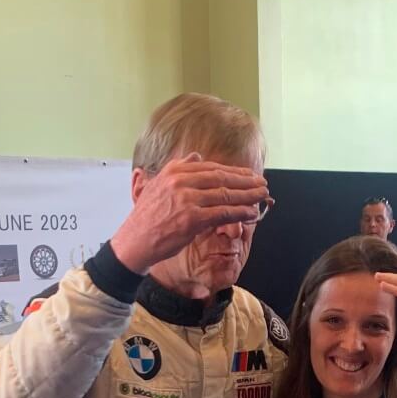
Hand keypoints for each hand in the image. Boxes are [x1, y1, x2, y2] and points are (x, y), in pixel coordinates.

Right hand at [111, 155, 270, 273]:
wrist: (134, 241)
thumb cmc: (148, 218)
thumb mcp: (158, 185)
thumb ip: (178, 170)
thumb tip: (196, 156)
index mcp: (174, 170)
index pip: (211, 168)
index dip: (234, 171)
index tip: (248, 174)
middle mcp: (181, 180)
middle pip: (222, 178)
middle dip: (245, 181)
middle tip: (262, 183)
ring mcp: (187, 199)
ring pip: (225, 194)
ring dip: (248, 195)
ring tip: (262, 196)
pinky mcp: (192, 218)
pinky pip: (223, 213)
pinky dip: (240, 212)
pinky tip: (252, 213)